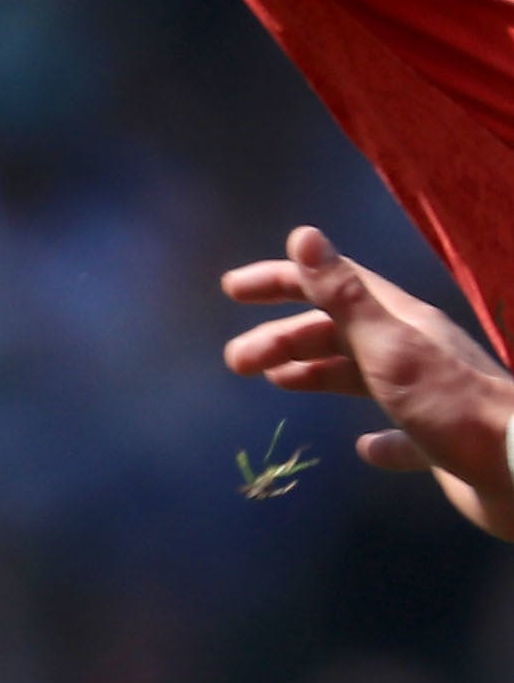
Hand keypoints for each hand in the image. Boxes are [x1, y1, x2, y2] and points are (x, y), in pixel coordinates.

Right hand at [223, 226, 513, 540]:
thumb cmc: (449, 403)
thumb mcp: (386, 344)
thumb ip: (342, 293)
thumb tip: (302, 235)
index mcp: (399, 322)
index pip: (331, 286)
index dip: (283, 282)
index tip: (233, 290)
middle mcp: (412, 349)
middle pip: (337, 332)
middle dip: (284, 338)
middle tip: (236, 362)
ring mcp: (425, 394)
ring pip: (358, 374)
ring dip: (314, 373)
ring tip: (276, 384)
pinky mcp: (436, 438)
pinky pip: (397, 430)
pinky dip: (374, 437)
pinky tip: (363, 447)